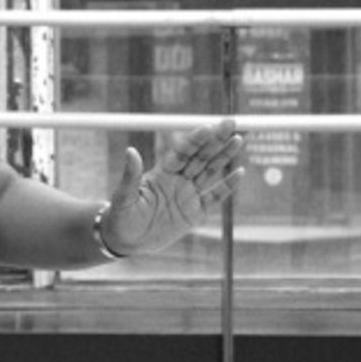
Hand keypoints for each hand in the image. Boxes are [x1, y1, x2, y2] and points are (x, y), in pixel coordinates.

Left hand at [100, 118, 243, 256]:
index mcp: (161, 173)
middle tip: (230, 122)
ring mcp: (188, 196)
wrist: (127, 240)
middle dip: (216, 140)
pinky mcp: (195, 213)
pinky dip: (227, 185)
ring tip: (238, 139)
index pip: (182, 152)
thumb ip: (130, 175)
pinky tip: (239, 171)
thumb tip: (130, 151)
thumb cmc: (121, 215)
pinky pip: (215, 197)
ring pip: (210, 171)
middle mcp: (177, 180)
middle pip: (200, 156)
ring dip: (224, 156)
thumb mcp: (124, 196)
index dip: (195, 140)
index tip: (208, 127)